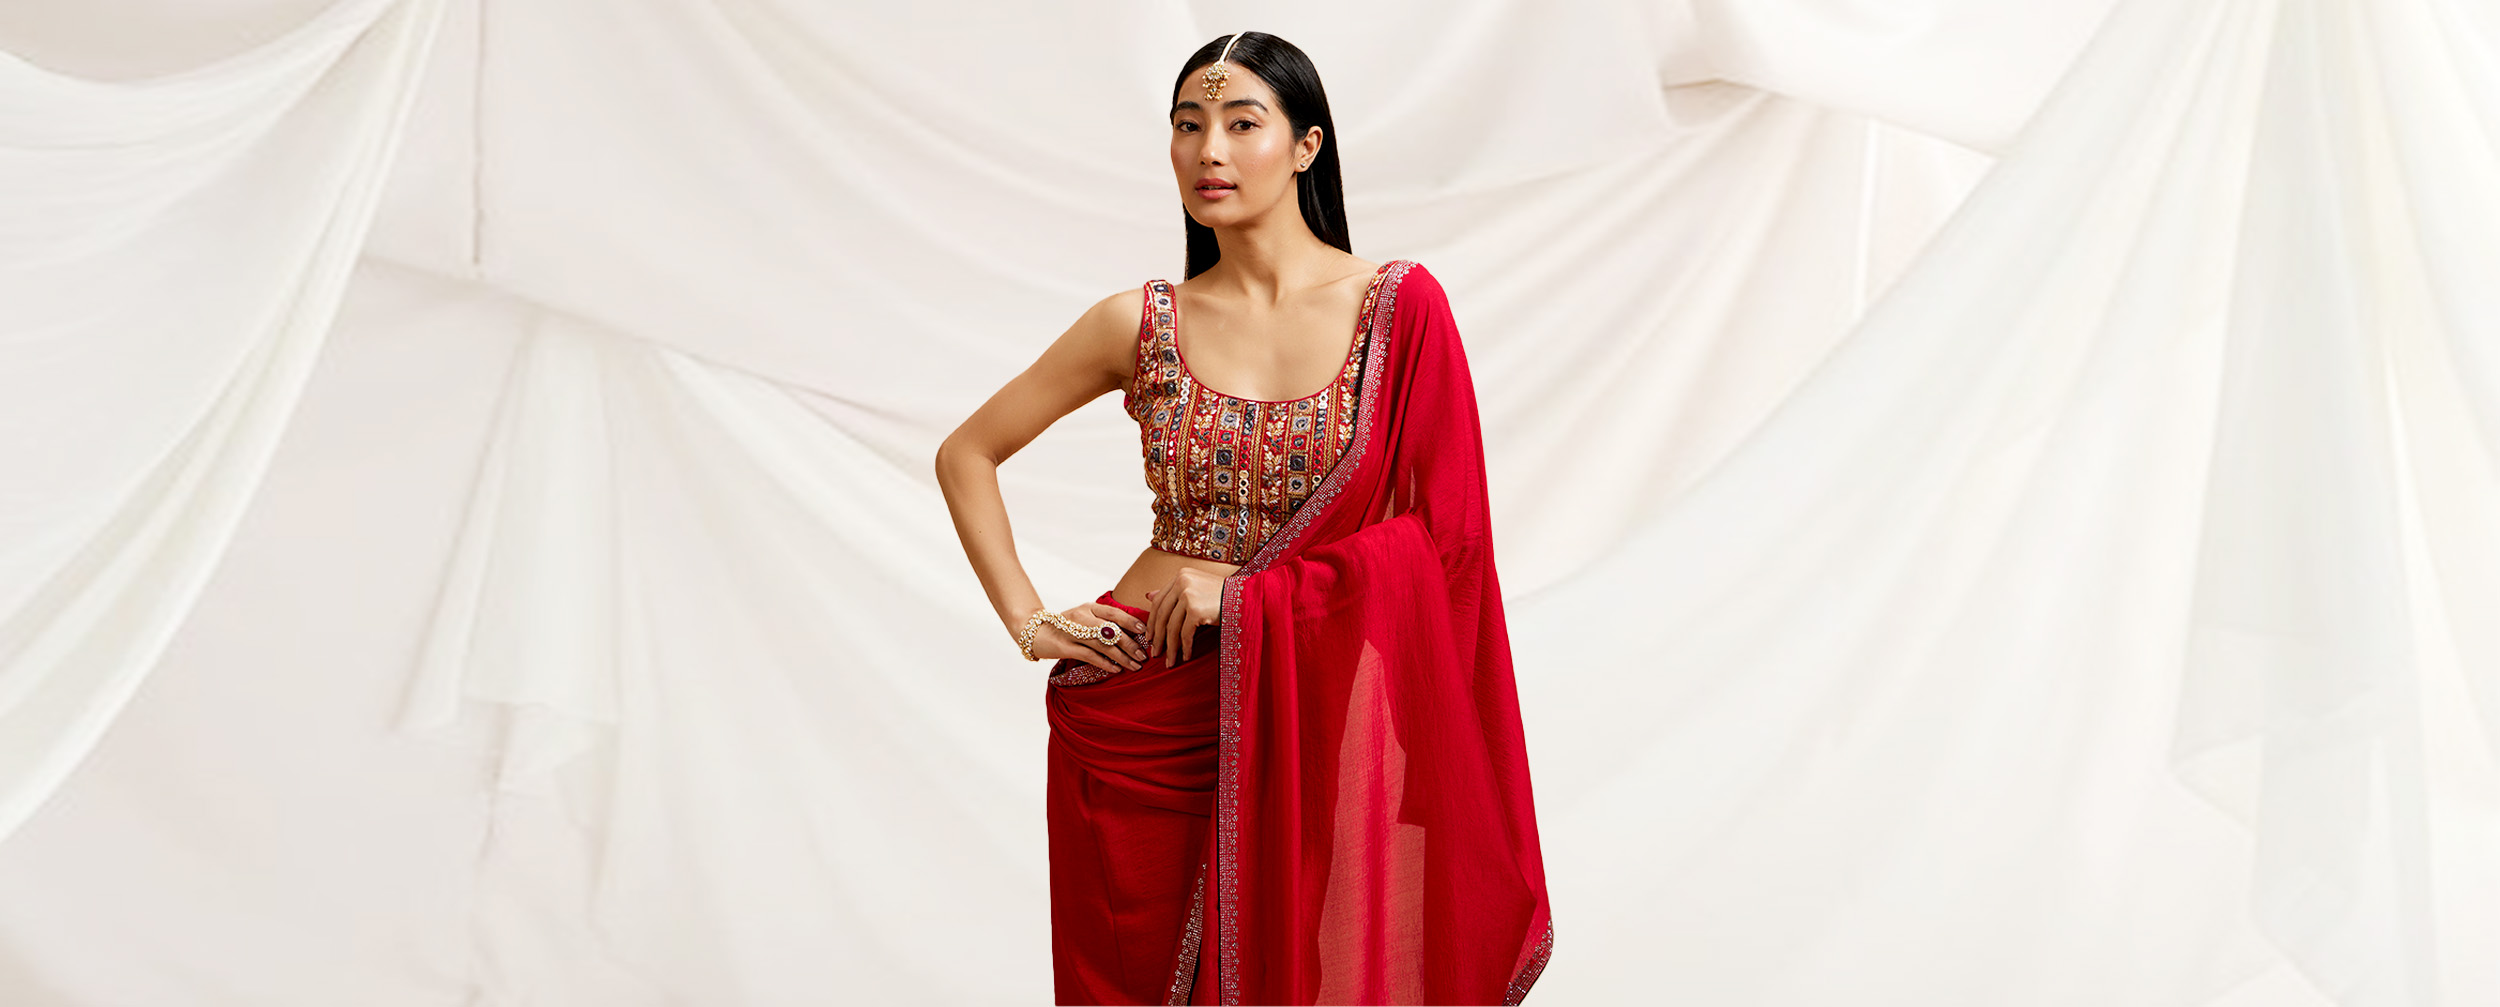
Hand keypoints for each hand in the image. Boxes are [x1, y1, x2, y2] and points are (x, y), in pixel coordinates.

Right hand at [1029, 602, 1150, 674]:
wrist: (1036, 633)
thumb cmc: (1066, 627)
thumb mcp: (1085, 618)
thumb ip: (1104, 622)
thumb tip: (1132, 633)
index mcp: (1090, 607)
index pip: (1114, 612)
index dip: (1131, 622)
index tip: (1145, 632)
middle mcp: (1082, 617)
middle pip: (1111, 630)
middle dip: (1130, 643)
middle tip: (1144, 654)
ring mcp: (1073, 632)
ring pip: (1102, 645)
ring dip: (1121, 656)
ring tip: (1135, 665)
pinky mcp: (1065, 647)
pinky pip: (1089, 656)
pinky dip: (1105, 663)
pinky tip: (1117, 669)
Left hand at [1143, 567, 1225, 661]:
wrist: (1249, 598)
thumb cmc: (1225, 596)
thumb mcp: (1197, 590)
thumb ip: (1174, 593)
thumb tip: (1148, 596)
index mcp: (1181, 575)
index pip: (1159, 601)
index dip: (1152, 621)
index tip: (1150, 637)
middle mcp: (1182, 581)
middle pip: (1162, 614)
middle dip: (1158, 637)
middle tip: (1156, 652)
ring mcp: (1188, 594)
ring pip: (1172, 626)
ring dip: (1171, 647)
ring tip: (1170, 661)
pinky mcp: (1196, 609)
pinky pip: (1185, 633)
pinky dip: (1185, 647)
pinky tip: (1186, 657)